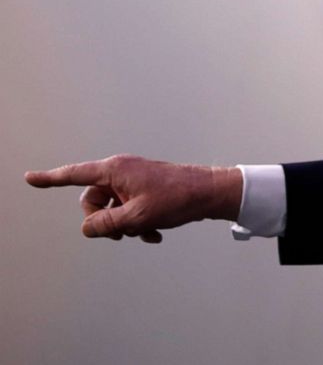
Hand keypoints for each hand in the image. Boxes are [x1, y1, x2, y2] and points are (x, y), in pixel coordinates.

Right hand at [25, 154, 242, 242]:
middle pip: (93, 200)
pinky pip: (129, 209)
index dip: (50, 179)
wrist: (211, 192)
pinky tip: (155, 235)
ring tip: (146, 233)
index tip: (29, 178)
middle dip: (103, 221)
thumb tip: (88, 228)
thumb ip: (106, 225)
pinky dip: (138, 224)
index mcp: (115, 170)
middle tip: (123, 234)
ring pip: (113, 208)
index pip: (74, 175)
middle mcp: (122, 171)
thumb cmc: (177, 199)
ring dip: (124, 226)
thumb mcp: (136, 217)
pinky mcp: (146, 189)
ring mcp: (134, 180)